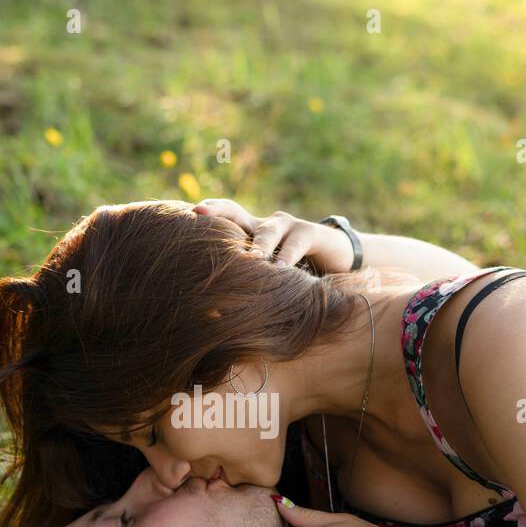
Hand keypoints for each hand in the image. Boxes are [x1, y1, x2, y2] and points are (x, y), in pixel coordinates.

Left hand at [192, 197, 354, 272]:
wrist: (338, 262)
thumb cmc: (296, 275)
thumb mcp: (268, 277)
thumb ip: (247, 284)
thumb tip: (212, 314)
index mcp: (249, 232)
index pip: (223, 217)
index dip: (206, 212)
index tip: (187, 213)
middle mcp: (264, 225)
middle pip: (236, 213)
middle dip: (217, 212)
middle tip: (199, 216)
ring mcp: (287, 226)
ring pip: (267, 231)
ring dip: (258, 246)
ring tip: (250, 260)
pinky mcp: (311, 233)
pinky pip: (296, 242)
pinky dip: (288, 256)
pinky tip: (281, 269)